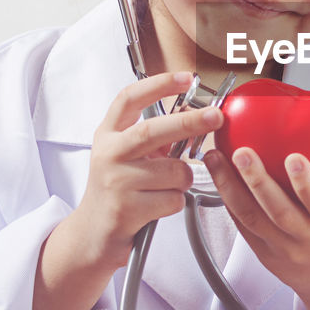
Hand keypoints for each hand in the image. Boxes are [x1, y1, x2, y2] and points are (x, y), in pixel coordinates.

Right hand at [70, 71, 223, 269]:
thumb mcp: (128, 155)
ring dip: (183, 179)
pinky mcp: (126, 208)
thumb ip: (154, 136)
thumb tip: (194, 114)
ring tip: (165, 187)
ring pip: (173, 171)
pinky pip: (173, 199)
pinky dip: (176, 201)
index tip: (185, 77)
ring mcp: (115, 181)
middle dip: (189, 121)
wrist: (93, 233)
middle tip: (216, 116)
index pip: (129, 99)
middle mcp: (108, 154)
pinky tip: (157, 205)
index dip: (158, 84)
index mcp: (109, 134)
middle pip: (152, 130)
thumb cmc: (118, 190)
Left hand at [203, 138, 309, 300]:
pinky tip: (218, 177)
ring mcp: (284, 250)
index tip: (294, 159)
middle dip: (258, 181)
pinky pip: (242, 226)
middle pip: (280, 213)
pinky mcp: (264, 254)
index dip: (307, 185)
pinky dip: (227, 201)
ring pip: (252, 220)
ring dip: (230, 187)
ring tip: (216, 159)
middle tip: (242, 152)